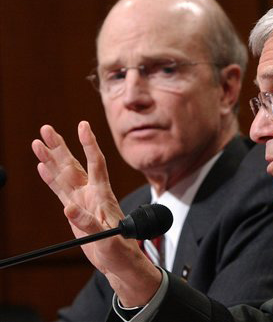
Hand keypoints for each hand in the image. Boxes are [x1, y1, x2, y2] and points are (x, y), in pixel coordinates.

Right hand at [32, 121, 160, 305]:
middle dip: (60, 146)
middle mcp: (92, 193)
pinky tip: (42, 166)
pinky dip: (51, 178)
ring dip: (52, 158)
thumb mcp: (107, 239)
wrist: (120, 260)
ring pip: (65, 174)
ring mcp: (83, 200)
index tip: (83, 126)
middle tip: (46, 129)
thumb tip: (69, 209)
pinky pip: (60, 190)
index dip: (90, 145)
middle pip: (74, 164)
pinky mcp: (75, 211)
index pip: (96, 163)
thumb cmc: (119, 249)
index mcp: (103, 195)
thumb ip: (87, 223)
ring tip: (39, 142)